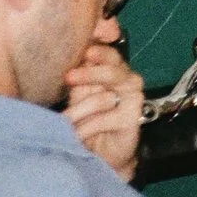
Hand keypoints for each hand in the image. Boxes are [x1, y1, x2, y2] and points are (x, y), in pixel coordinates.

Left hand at [65, 44, 146, 182]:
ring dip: (78, 112)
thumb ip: (77, 77)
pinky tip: (76, 135)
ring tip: (64, 121)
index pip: (109, 50)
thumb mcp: (79, 95)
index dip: (100, 44)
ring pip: (103, 97)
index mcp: (113, 68)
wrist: (103, 153)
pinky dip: (85, 128)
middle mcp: (127, 79)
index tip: (85, 50)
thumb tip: (62, 57)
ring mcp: (133, 98)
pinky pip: (103, 119)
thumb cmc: (88, 119)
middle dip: (89, 73)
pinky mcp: (133, 118)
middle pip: (112, 67)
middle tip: (68, 78)